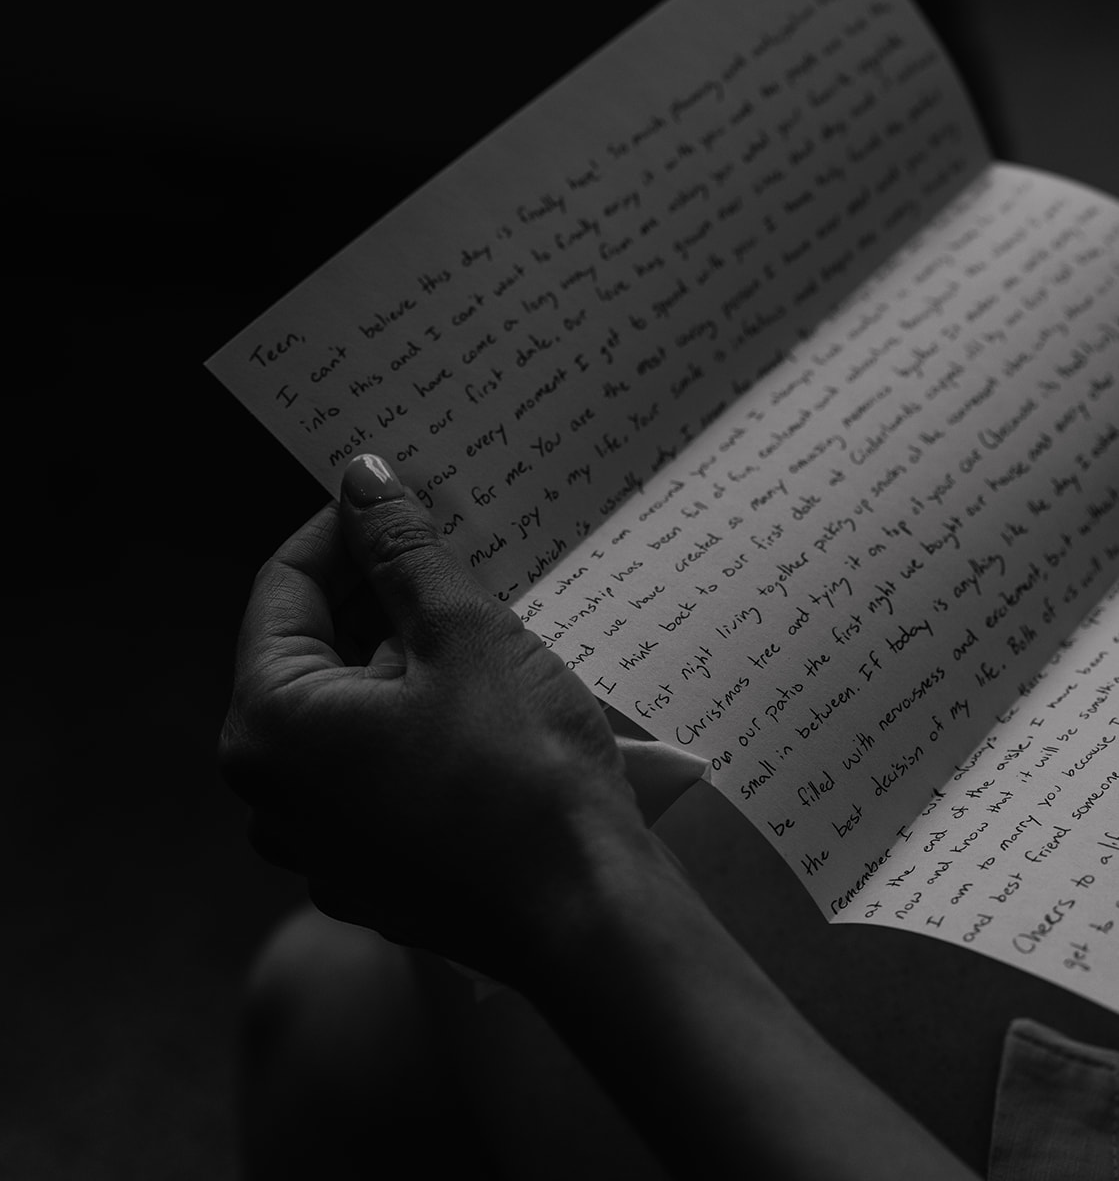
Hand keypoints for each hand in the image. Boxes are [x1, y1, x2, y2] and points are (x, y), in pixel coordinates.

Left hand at [219, 454, 650, 985]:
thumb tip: (362, 478)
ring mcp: (321, 843)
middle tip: (450, 544)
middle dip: (379, 591)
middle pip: (312, 650)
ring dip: (403, 655)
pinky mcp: (373, 872)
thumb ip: (402, 548)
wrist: (588, 918)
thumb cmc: (521, 773)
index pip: (284, 587)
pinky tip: (483, 699)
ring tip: (477, 617)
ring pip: (349, 711)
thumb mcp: (464, 633)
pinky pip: (376, 768)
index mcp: (270, 727)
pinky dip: (415, 720)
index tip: (404, 492)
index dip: (345, 528)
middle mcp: (273, 794)